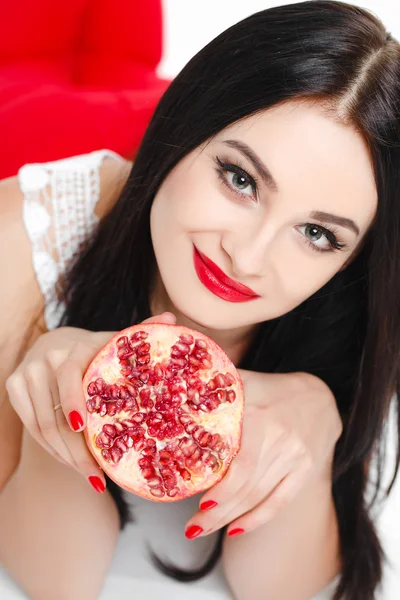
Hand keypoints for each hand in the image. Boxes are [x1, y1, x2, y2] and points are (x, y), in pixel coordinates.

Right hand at [5, 312, 175, 491]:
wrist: (57, 344)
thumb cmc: (97, 350)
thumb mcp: (116, 342)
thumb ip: (140, 333)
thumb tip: (171, 318)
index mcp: (74, 348)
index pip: (69, 376)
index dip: (74, 402)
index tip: (83, 428)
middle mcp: (45, 358)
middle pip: (55, 414)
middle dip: (77, 450)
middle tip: (98, 476)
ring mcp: (26, 373)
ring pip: (42, 427)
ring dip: (66, 457)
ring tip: (90, 476)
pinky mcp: (14, 387)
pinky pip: (32, 428)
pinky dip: (52, 450)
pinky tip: (72, 463)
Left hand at [184, 370, 341, 538]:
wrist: (321, 395)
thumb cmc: (271, 388)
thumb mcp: (245, 380)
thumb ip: (214, 387)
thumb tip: (174, 395)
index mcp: (259, 414)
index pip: (242, 462)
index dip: (223, 487)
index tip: (201, 502)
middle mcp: (279, 438)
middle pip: (246, 485)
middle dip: (217, 512)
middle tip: (191, 527)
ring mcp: (295, 457)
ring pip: (259, 497)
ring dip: (229, 518)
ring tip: (202, 529)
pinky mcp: (305, 470)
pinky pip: (280, 501)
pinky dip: (256, 519)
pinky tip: (234, 530)